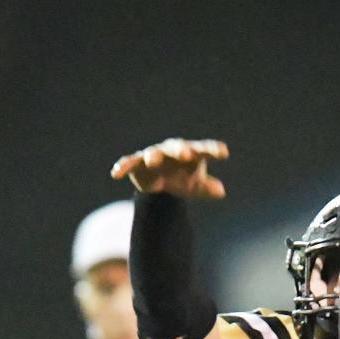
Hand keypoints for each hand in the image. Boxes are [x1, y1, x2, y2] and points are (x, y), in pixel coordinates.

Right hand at [110, 138, 227, 198]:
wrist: (163, 186)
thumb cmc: (184, 180)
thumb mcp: (196, 186)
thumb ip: (207, 187)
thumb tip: (220, 191)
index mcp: (190, 154)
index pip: (203, 150)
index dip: (213, 151)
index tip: (224, 153)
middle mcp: (172, 151)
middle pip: (177, 147)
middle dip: (180, 150)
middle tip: (186, 154)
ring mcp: (153, 155)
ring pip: (153, 153)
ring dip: (153, 156)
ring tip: (152, 161)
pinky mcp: (137, 164)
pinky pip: (129, 163)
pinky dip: (122, 166)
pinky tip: (116, 173)